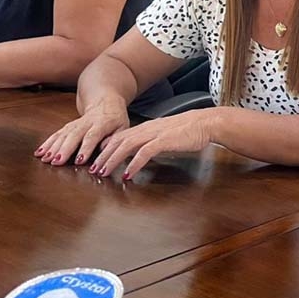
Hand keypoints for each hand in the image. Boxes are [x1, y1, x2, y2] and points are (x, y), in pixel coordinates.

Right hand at [36, 99, 129, 166]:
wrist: (106, 101)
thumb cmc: (116, 119)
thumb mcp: (122, 128)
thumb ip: (114, 139)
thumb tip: (105, 152)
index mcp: (102, 123)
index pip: (93, 136)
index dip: (86, 148)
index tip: (79, 161)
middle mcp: (87, 122)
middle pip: (74, 135)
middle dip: (65, 149)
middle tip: (57, 162)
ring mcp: (75, 123)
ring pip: (63, 134)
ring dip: (53, 147)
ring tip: (45, 159)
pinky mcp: (68, 126)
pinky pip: (56, 134)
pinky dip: (47, 143)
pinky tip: (39, 152)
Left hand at [90, 110, 214, 179]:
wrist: (206, 122)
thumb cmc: (188, 131)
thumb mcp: (164, 135)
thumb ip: (150, 143)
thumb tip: (138, 155)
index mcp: (145, 128)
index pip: (119, 136)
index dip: (105, 148)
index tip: (95, 159)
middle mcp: (146, 129)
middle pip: (118, 141)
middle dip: (103, 156)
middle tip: (92, 169)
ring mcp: (155, 134)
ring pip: (126, 146)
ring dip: (112, 160)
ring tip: (103, 173)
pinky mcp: (164, 141)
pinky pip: (145, 153)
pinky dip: (134, 164)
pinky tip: (128, 175)